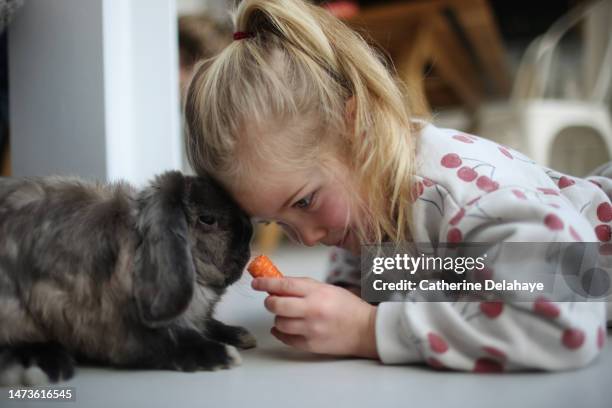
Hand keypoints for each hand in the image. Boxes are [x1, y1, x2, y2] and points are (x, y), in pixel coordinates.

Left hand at [251, 277, 378, 358]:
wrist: (365, 330)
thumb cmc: (347, 307)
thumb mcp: (326, 288)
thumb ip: (302, 286)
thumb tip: (277, 285)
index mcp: (317, 292)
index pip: (284, 285)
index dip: (266, 283)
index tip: (256, 283)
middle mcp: (312, 310)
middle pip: (276, 305)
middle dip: (270, 302)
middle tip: (272, 301)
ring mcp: (311, 329)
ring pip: (279, 322)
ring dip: (278, 317)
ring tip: (287, 315)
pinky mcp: (310, 344)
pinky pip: (286, 338)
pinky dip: (281, 332)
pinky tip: (285, 327)